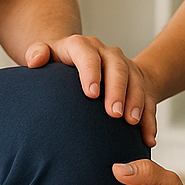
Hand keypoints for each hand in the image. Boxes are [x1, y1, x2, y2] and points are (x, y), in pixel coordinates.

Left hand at [26, 35, 158, 144]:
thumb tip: (35, 60)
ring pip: (136, 81)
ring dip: (136, 102)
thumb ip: (38, 53)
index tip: (91, 94)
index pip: (87, 54)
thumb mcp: (49, 54)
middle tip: (114, 114)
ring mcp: (125, 66)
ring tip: (132, 122)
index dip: (90, 71)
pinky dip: (149, 118)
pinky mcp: (139, 81)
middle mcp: (106, 53)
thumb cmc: (62, 63)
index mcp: (83, 46)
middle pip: (116, 67)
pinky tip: (148, 137)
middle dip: (117, 90)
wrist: (87, 60)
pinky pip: (149, 98)